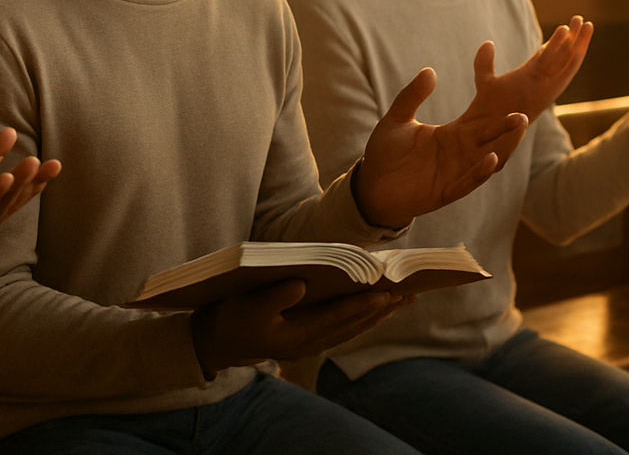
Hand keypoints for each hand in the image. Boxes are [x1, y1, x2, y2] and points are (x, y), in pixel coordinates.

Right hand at [190, 279, 411, 376]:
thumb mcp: (248, 306)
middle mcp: (309, 344)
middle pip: (352, 325)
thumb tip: (303, 284)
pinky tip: (375, 311)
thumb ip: (274, 296)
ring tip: (402, 300)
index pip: (337, 318)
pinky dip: (363, 319)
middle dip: (380, 309)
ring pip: (352, 329)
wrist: (220, 342)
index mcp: (296, 336)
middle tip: (408, 292)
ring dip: (378, 315)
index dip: (361, 305)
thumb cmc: (233, 318)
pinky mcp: (308, 340)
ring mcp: (310, 345)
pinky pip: (344, 331)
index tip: (385, 294)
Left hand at [356, 48, 530, 228]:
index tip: (514, 97)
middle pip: (490, 140)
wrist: (370, 185)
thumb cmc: (385, 152)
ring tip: (516, 132)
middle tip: (523, 114)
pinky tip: (491, 159)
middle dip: (507, 129)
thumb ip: (412, 95)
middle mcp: (459, 154)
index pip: (481, 122)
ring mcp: (455, 174)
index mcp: (452, 135)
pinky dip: (480, 172)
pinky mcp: (447, 191)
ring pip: (487, 161)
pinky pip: (468, 182)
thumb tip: (429, 70)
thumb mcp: (398, 119)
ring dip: (504, 148)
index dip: (497, 112)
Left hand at [481, 16, 593, 116]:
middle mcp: (541, 79)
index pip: (545, 55)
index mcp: (528, 75)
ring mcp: (547, 84)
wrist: (489, 126)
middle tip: (579, 19)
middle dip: (571, 37)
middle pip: (560, 54)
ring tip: (585, 22)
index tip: (563, 28)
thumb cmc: (487, 107)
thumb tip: (489, 43)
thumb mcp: (484, 79)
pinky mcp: (550, 91)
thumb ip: (484, 62)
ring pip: (566, 58)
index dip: (555, 42)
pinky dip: (573, 54)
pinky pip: (565, 70)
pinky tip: (578, 40)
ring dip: (577, 42)